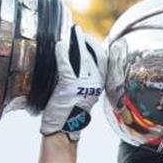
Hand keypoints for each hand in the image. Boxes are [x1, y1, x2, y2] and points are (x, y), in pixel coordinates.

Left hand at [40, 24, 106, 140]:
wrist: (62, 130)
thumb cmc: (68, 114)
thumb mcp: (81, 95)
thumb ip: (83, 81)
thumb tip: (77, 64)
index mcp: (99, 86)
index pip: (104, 61)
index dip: (96, 47)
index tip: (89, 39)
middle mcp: (95, 84)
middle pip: (96, 55)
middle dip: (88, 41)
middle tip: (79, 32)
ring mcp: (83, 85)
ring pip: (82, 57)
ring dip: (76, 42)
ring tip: (70, 33)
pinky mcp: (69, 86)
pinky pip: (66, 64)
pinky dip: (62, 53)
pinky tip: (59, 45)